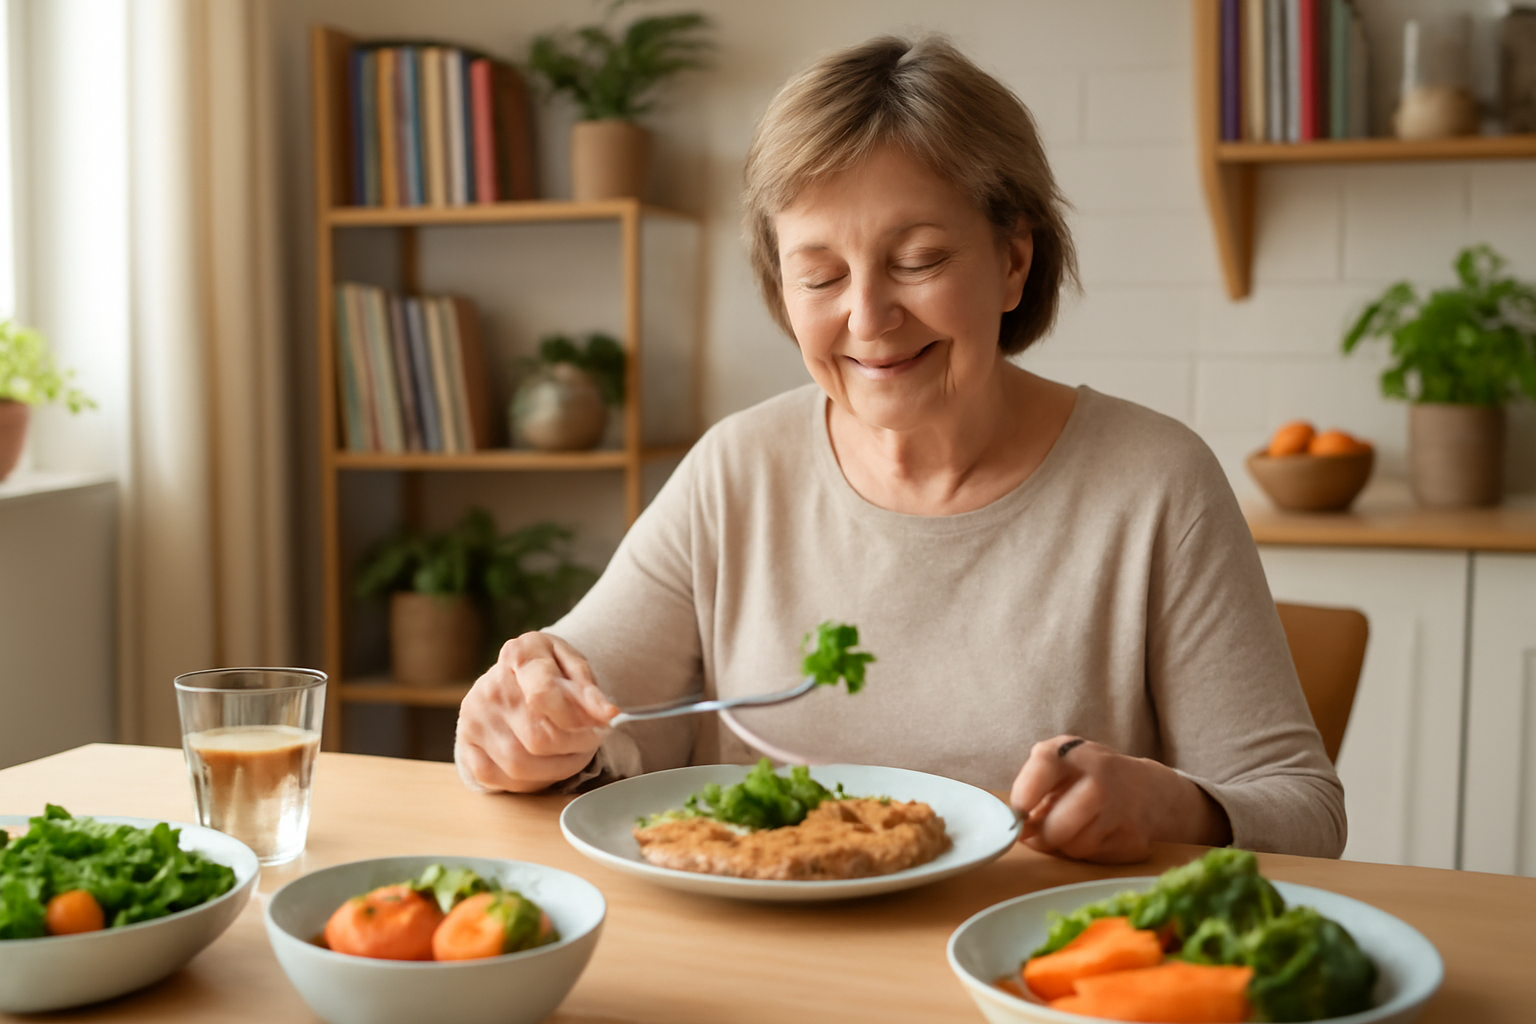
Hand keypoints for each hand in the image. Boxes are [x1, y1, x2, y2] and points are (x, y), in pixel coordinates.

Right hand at [455, 632, 618, 793]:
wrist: (514, 678)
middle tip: (593, 740)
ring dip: (559, 768)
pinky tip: (546, 765)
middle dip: (577, 747)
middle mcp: (490, 687)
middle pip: (539, 737)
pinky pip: (500, 780)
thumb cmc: (551, 672)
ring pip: (521, 765)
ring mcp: (474, 719)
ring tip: (575, 753)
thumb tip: (608, 714)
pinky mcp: (467, 746)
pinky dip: (531, 781)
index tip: (604, 723)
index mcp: (520, 655)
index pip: (545, 694)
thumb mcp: (574, 665)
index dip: (580, 718)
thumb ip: (590, 689)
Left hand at [1008, 736, 1231, 862]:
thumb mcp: (1061, 764)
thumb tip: (1020, 828)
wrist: (1147, 789)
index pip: (1043, 766)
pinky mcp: (1134, 839)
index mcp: (1075, 753)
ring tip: (1072, 828)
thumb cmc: (1089, 776)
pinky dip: (1088, 852)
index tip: (1018, 813)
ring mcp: (1121, 809)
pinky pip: (1096, 858)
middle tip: (1039, 833)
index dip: (1024, 795)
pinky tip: (1095, 834)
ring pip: (1075, 846)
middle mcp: (1101, 778)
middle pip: (1057, 826)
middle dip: (1043, 836)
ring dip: (1066, 845)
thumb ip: (1034, 787)